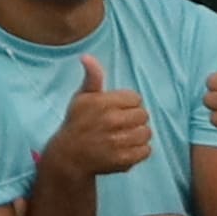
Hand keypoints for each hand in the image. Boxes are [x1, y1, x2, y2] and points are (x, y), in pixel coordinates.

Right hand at [43, 58, 152, 182]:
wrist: (70, 156)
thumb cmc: (77, 124)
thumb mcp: (81, 98)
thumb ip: (92, 78)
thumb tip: (87, 57)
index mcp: (103, 103)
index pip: (135, 98)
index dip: (127, 103)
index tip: (117, 109)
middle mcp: (112, 121)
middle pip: (143, 115)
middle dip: (134, 118)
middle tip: (122, 123)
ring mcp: (119, 141)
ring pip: (146, 132)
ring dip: (138, 134)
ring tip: (125, 136)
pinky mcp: (124, 159)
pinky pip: (146, 150)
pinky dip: (139, 150)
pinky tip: (126, 148)